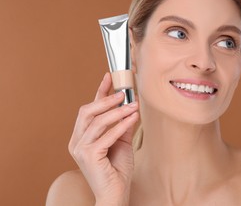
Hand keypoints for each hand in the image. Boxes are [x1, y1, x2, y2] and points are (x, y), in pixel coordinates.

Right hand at [68, 73, 138, 204]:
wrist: (116, 193)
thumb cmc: (117, 169)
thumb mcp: (121, 141)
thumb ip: (122, 124)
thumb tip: (131, 105)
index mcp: (81, 136)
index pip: (89, 109)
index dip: (99, 91)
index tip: (109, 76)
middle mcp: (77, 141)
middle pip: (87, 112)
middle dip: (106, 99)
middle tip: (123, 92)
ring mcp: (80, 149)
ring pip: (97, 121)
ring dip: (117, 111)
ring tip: (133, 105)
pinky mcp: (88, 156)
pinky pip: (106, 135)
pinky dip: (121, 125)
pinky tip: (133, 118)